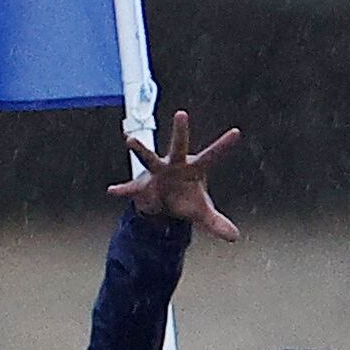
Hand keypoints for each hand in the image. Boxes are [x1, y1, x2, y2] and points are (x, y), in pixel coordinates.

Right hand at [110, 110, 242, 240]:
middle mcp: (175, 165)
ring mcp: (157, 172)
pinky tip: (113, 191)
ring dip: (140, 150)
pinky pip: (131, 188)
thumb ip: (217, 223)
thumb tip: (234, 237)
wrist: (163, 204)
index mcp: (194, 169)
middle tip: (182, 113)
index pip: (211, 156)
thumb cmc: (187, 200)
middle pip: (178, 145)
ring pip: (149, 158)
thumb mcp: (203, 214)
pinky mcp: (143, 185)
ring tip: (130, 140)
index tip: (237, 132)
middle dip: (180, 131)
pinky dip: (122, 191)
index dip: (223, 145)